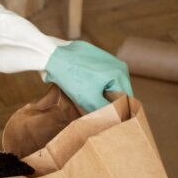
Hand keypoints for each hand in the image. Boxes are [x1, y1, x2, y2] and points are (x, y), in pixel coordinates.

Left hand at [0, 4, 133, 112]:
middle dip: (108, 102)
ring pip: (108, 84)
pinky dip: (93, 84)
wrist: (51, 56)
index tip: (109, 121)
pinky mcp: (95, 56)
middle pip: (117, 91)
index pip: (126, 99)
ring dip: (100, 94)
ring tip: (88, 102)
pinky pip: (99, 75)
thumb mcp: (90, 100)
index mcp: (121, 73)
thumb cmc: (71, 77)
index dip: (118, 112)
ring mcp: (106, 58)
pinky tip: (82, 89)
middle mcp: (118, 64)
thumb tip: (116, 120)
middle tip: (97, 113)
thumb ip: (107, 111)